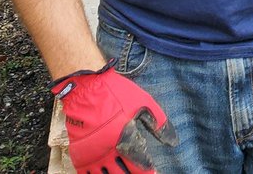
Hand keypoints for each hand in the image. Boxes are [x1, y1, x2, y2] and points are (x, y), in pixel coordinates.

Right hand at [51, 60, 177, 173]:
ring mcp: (92, 155)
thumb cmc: (115, 93)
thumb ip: (158, 122)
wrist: (85, 88)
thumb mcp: (142, 102)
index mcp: (124, 139)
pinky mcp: (79, 155)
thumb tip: (173, 142)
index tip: (153, 173)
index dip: (147, 171)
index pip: (139, 164)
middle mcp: (108, 151)